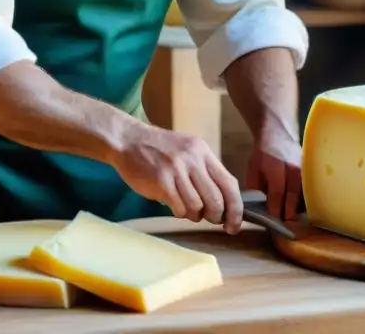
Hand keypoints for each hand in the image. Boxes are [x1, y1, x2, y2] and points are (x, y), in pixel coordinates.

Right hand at [112, 124, 244, 233]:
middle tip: (208, 218)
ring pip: (197, 207)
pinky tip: (173, 205)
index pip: (229, 184)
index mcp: (203, 152)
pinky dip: (179, 213)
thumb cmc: (159, 150)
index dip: (236, 208)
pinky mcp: (161, 180)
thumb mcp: (187, 151)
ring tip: (185, 208)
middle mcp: (193, 159)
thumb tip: (223, 203)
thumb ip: (204, 171)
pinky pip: (179, 208)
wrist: (128, 140)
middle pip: (216, 199)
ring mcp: (177, 169)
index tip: (234, 225)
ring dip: (194, 215)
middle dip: (215, 216)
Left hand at [245, 122, 302, 220]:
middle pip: (293, 193)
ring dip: (300, 206)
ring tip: (296, 221)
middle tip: (287, 226)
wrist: (278, 134)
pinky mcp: (309, 170)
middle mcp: (292, 166)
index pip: (277, 190)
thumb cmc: (263, 155)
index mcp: (275, 166)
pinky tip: (303, 210)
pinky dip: (306, 199)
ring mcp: (303, 167)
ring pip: (304, 191)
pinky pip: (309, 187)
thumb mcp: (253, 169)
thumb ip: (256, 188)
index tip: (274, 220)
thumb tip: (259, 209)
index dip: (276, 206)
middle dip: (289, 210)